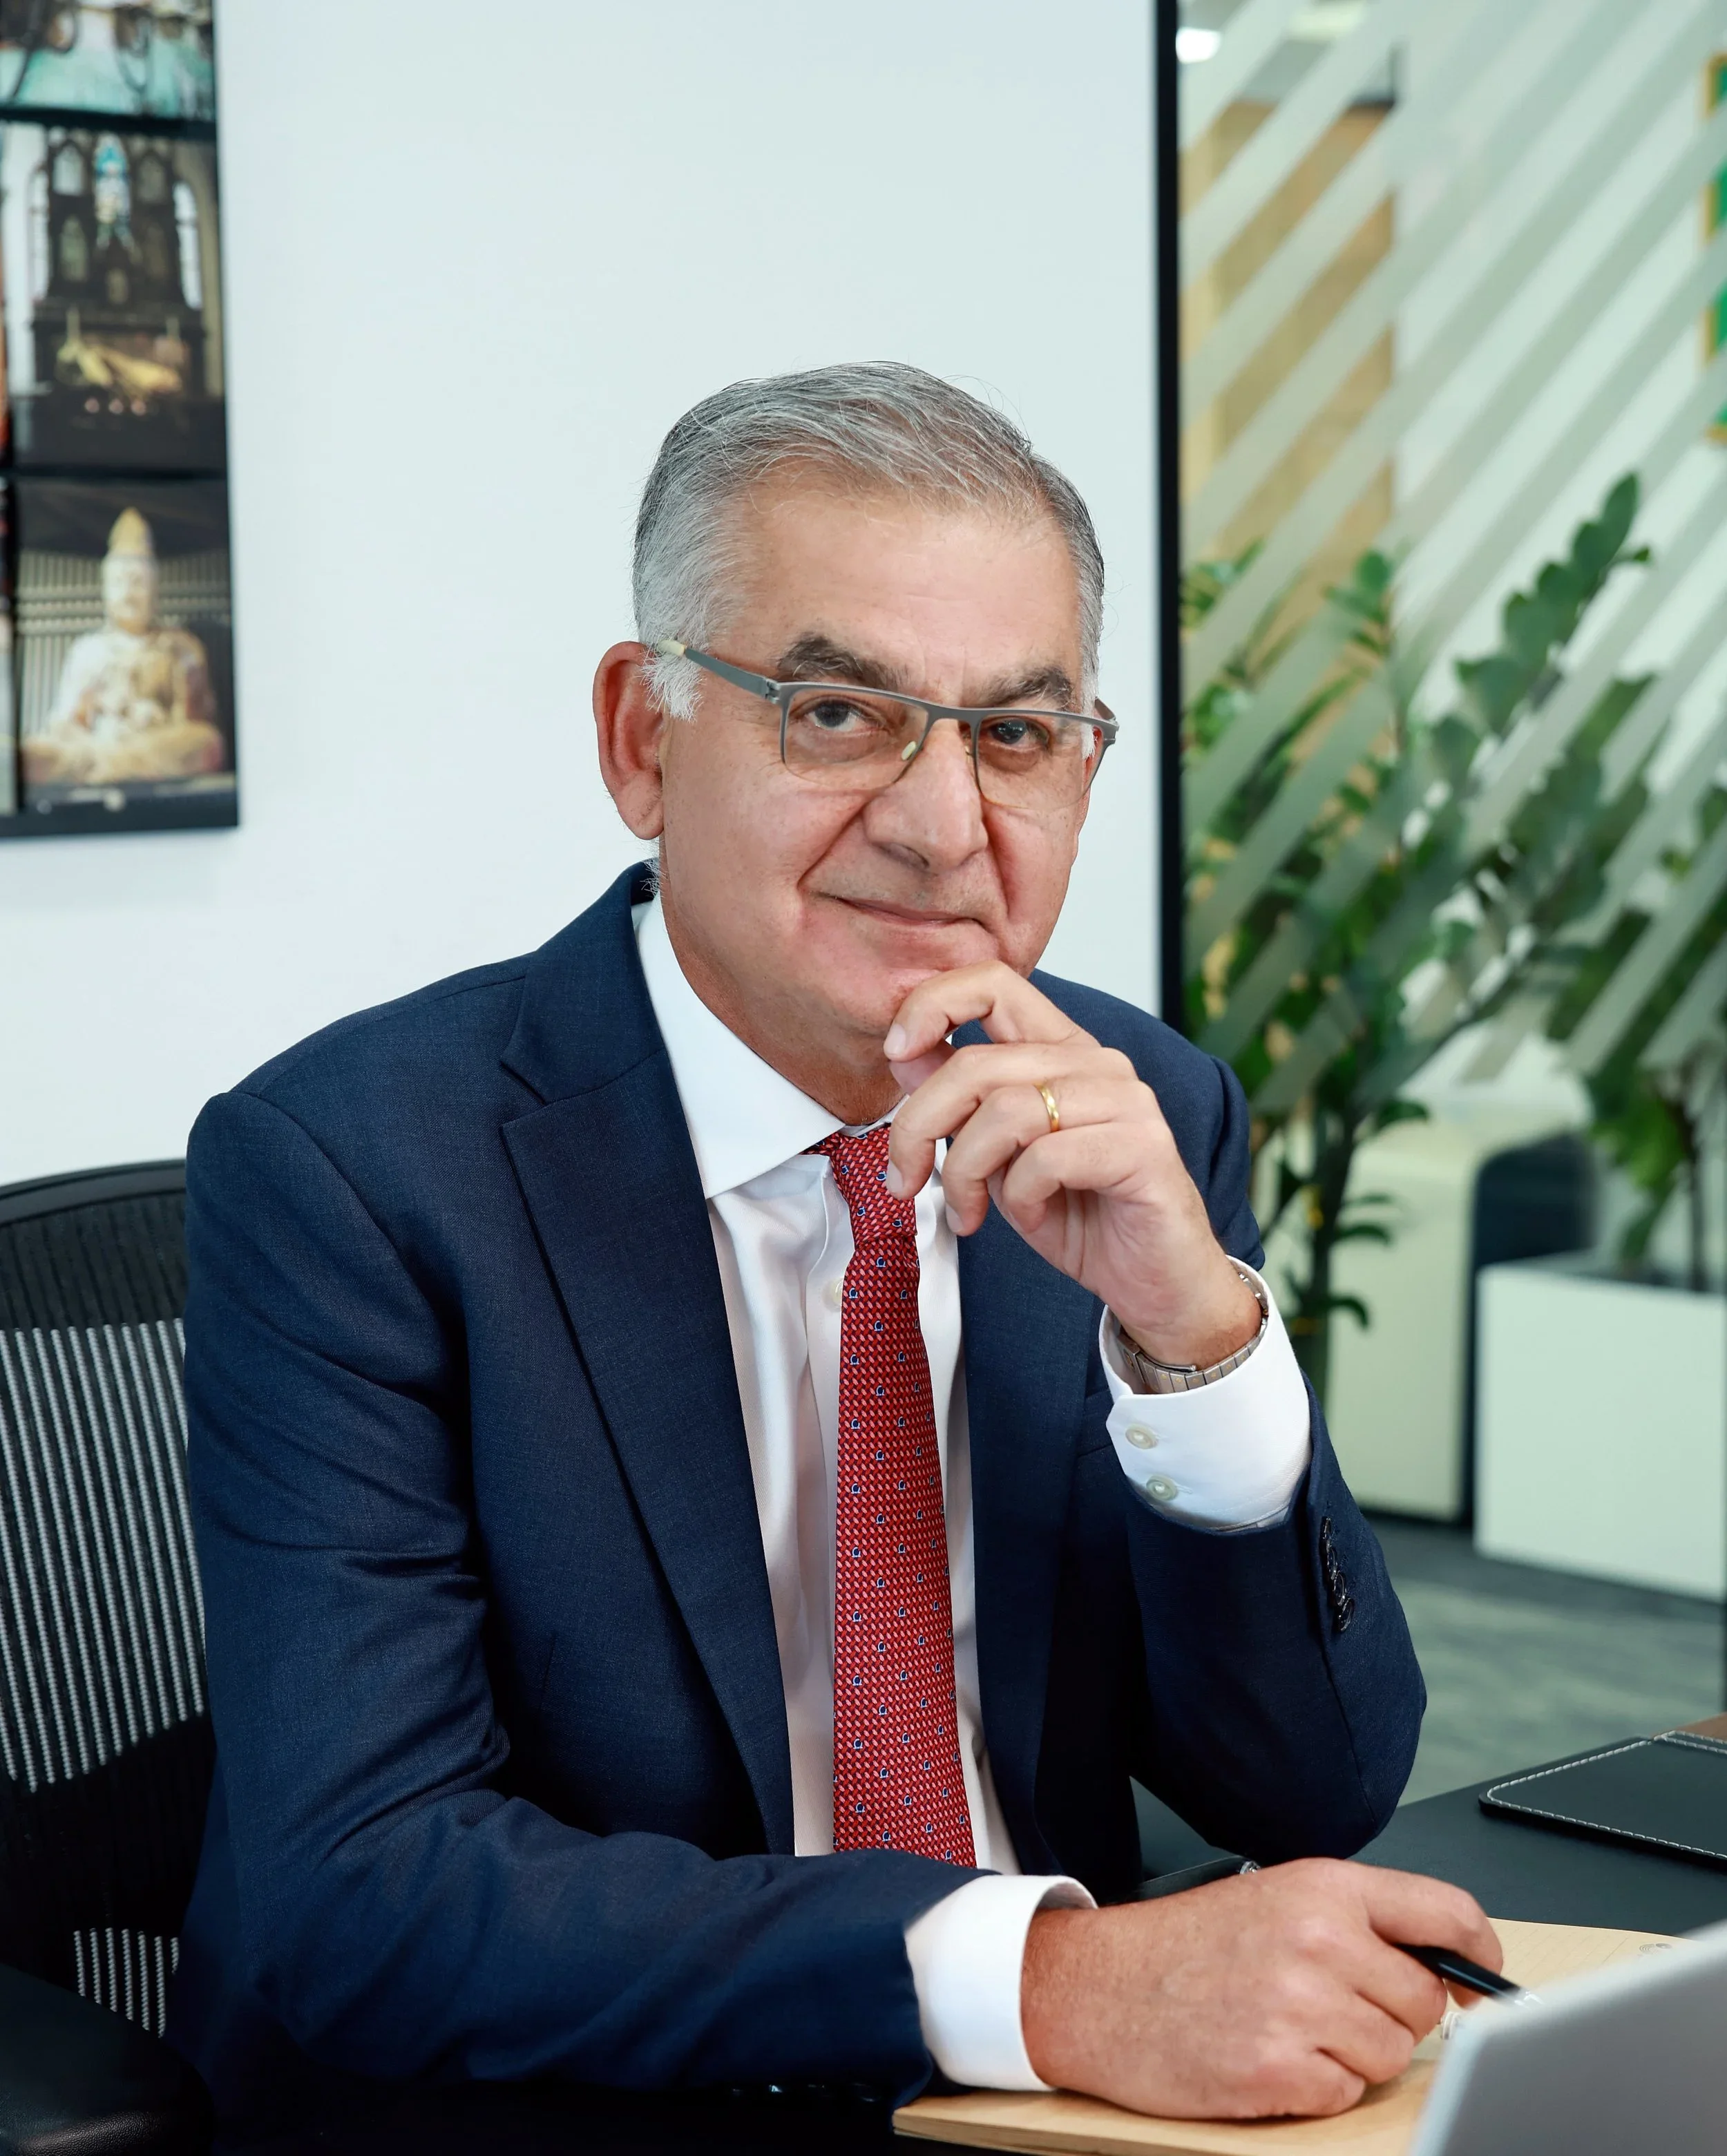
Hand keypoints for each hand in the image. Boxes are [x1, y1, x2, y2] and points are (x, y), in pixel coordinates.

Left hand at [883, 962, 1258, 1365]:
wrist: (1155, 1283)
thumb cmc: (1081, 1216)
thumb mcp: (997, 1157)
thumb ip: (960, 1103)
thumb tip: (904, 1052)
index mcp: (1062, 1051)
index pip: (993, 982)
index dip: (932, 1004)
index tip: (894, 1051)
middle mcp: (1097, 1063)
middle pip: (977, 1063)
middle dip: (919, 1126)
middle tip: (904, 1180)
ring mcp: (1125, 1101)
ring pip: (1005, 1110)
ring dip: (965, 1172)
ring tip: (969, 1212)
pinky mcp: (1142, 1147)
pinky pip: (1046, 1158)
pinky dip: (1019, 1198)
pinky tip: (1030, 1219)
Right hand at [1020, 1860, 1501, 2119]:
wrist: (1096, 1987)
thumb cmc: (1183, 1946)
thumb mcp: (1275, 1898)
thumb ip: (1359, 1920)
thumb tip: (1447, 1965)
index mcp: (1323, 1887)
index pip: (1446, 1913)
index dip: (1478, 1952)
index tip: (1482, 1976)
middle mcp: (1319, 1939)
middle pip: (1423, 2001)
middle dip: (1390, 2014)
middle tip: (1329, 2004)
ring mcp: (1300, 2006)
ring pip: (1390, 2055)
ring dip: (1350, 2055)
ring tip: (1288, 2027)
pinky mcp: (1278, 2070)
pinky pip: (1344, 2095)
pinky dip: (1314, 2089)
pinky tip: (1267, 2057)